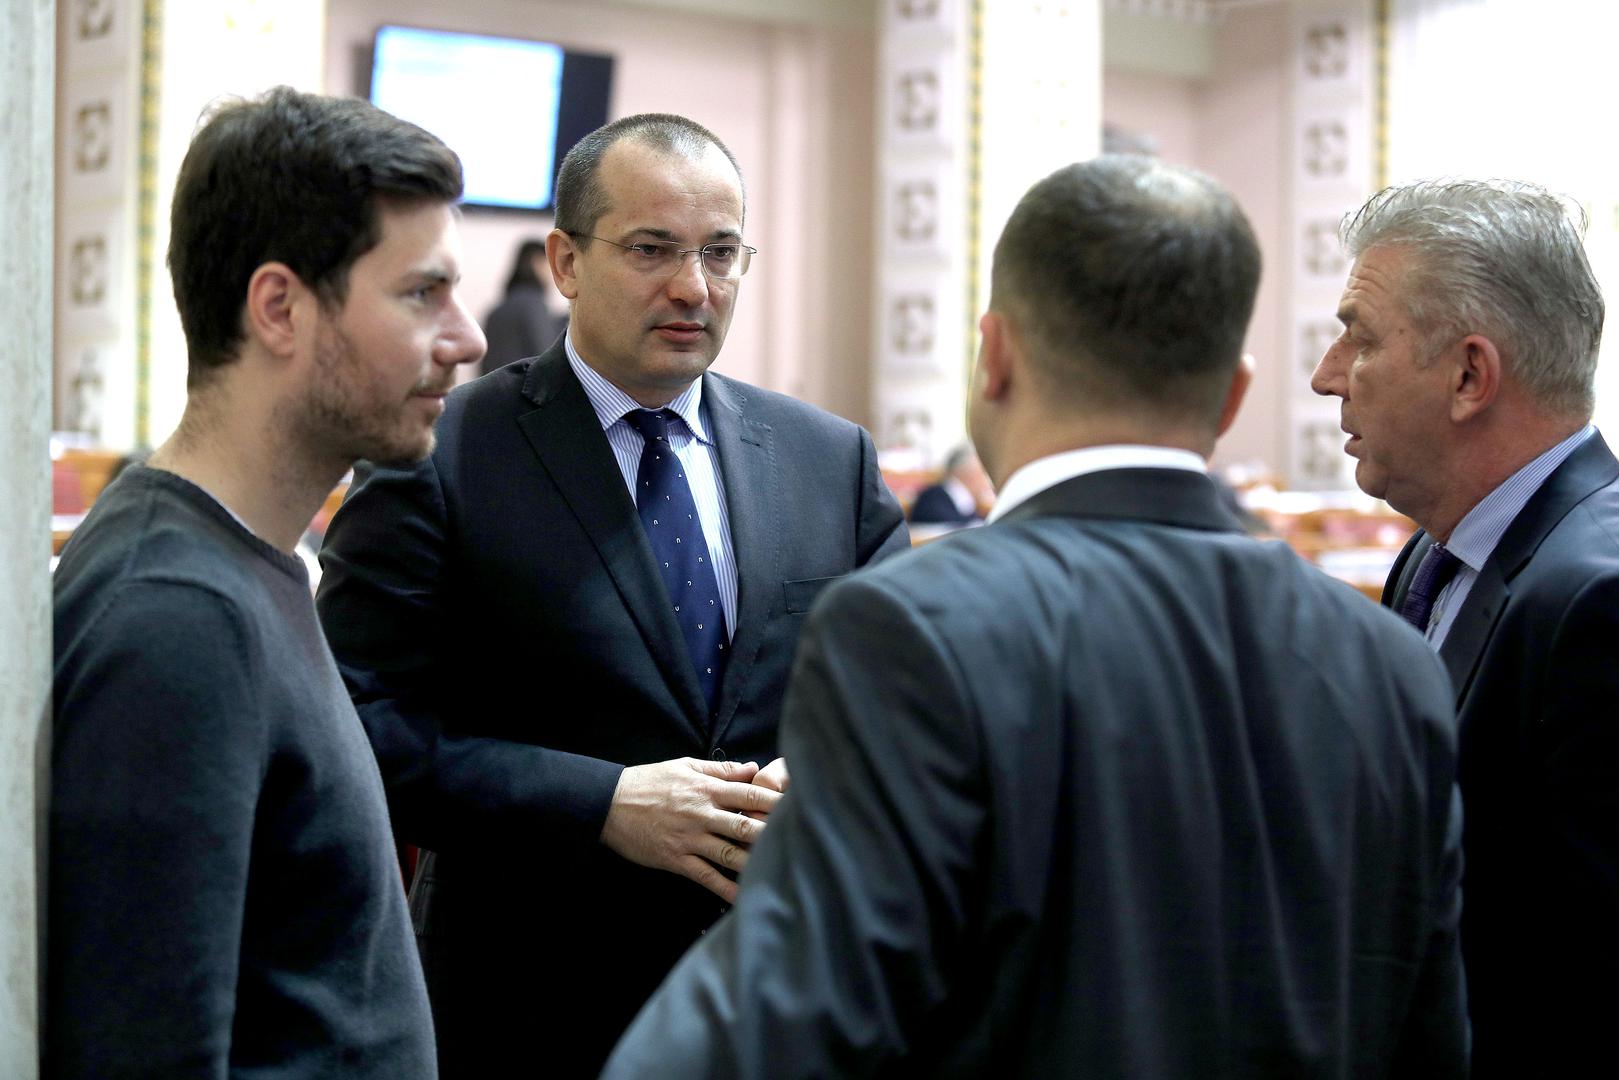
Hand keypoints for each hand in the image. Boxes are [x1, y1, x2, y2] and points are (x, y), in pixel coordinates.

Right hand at [600, 757, 782, 902]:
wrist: (610, 803)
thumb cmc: (650, 782)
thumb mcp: (685, 766)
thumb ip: (720, 770)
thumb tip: (753, 768)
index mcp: (707, 789)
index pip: (749, 795)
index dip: (776, 802)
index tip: (800, 807)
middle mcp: (702, 814)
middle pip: (746, 825)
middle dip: (773, 834)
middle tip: (800, 842)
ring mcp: (690, 838)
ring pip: (730, 853)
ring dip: (756, 863)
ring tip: (781, 871)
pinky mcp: (676, 859)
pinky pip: (707, 876)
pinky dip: (726, 889)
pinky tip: (744, 898)